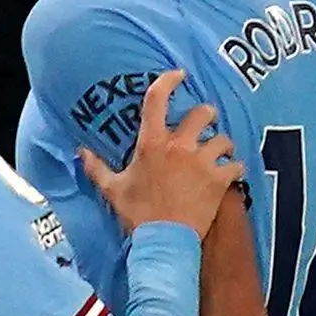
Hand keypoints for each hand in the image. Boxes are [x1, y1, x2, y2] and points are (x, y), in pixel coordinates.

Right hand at [79, 70, 241, 234]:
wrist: (163, 240)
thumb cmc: (137, 213)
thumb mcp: (112, 189)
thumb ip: (96, 168)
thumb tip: (80, 152)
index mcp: (151, 145)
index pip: (157, 101)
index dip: (169, 81)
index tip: (179, 75)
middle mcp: (179, 147)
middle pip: (203, 113)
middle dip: (206, 117)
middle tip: (204, 126)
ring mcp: (202, 162)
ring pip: (223, 139)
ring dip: (221, 147)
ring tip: (217, 156)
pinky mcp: (220, 179)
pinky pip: (235, 164)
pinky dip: (233, 169)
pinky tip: (227, 176)